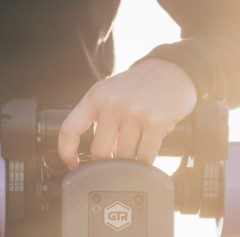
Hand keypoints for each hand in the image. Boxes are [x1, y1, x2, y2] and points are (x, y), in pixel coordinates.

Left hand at [58, 59, 196, 166]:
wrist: (172, 69)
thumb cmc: (138, 85)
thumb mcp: (109, 91)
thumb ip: (96, 117)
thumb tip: (89, 154)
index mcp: (96, 97)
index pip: (70, 129)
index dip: (66, 151)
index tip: (73, 163)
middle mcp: (114, 104)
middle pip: (100, 152)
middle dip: (106, 160)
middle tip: (113, 157)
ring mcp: (136, 113)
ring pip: (124, 157)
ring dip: (128, 160)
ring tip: (134, 146)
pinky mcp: (157, 123)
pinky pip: (145, 157)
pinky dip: (144, 162)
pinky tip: (145, 155)